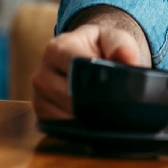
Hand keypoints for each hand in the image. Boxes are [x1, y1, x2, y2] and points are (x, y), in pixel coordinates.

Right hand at [31, 7, 150, 120]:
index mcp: (57, 49)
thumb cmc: (99, 47)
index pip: (76, 68)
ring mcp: (38, 97)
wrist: (84, 56)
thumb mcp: (112, 38)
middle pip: (69, 97)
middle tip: (116, 109)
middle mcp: (41, 73)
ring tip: (106, 116)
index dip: (97, 81)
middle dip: (95, 104)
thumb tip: (129, 60)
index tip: (116, 90)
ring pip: (64, 116)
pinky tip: (92, 124)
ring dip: (87, 119)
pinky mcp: (41, 115)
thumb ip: (121, 45)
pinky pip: (60, 128)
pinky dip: (78, 129)